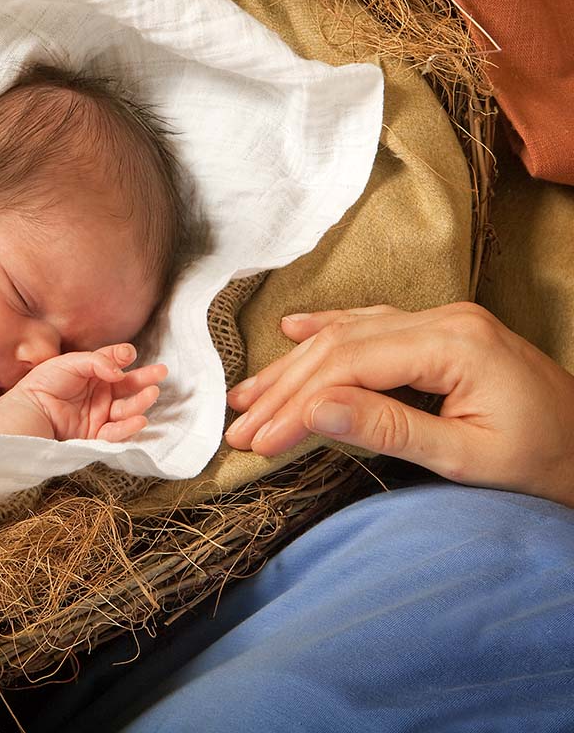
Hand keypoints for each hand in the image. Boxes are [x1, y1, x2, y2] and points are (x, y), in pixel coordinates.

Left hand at [0, 344, 165, 441]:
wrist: (26, 416)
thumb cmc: (42, 385)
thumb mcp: (68, 364)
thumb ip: (96, 362)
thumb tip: (122, 370)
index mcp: (91, 374)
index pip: (114, 364)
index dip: (123, 357)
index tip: (130, 354)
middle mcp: (98, 393)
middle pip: (127, 386)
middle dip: (145, 379)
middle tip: (162, 372)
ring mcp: (98, 415)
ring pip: (126, 409)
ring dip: (140, 402)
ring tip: (151, 393)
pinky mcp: (95, 437)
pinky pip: (116, 433)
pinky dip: (128, 427)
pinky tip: (139, 419)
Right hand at [225, 303, 573, 507]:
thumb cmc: (544, 464)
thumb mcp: (468, 458)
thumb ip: (388, 428)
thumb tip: (312, 408)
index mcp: (454, 344)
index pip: (350, 367)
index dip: (298, 403)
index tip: (260, 440)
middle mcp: (443, 318)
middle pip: (341, 346)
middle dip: (285, 388)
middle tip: (240, 425)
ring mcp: (441, 319)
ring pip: (348, 333)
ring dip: (295, 366)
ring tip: (247, 395)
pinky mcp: (440, 331)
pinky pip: (371, 323)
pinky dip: (328, 330)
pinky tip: (294, 331)